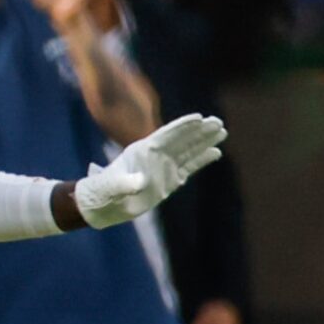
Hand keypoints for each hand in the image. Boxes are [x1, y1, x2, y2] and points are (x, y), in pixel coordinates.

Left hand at [73, 113, 226, 229]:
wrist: (101, 205)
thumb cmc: (101, 194)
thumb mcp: (109, 188)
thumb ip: (123, 183)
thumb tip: (140, 181)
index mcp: (142, 152)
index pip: (166, 136)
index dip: (182, 127)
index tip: (199, 118)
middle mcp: (156, 156)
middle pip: (182, 139)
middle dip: (199, 131)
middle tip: (217, 122)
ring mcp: (164, 167)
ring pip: (188, 150)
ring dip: (204, 141)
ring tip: (222, 131)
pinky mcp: (169, 180)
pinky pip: (190, 167)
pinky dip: (202, 159)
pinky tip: (216, 152)